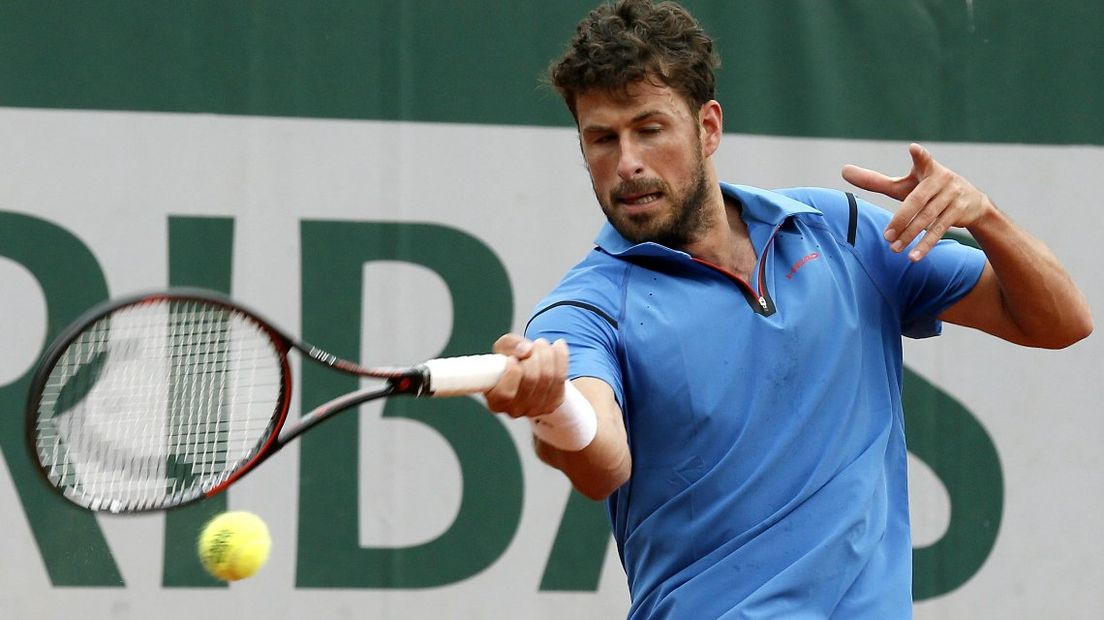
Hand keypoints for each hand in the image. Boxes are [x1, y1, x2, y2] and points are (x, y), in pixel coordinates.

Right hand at [484, 334, 567, 418]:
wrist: (528, 370)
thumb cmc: (510, 360)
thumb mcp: (502, 348)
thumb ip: (509, 345)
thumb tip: (526, 350)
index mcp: (496, 401)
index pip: (506, 393)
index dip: (512, 372)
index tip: (513, 358)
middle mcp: (514, 410)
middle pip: (531, 379)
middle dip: (535, 355)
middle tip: (535, 343)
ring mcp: (535, 410)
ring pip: (548, 378)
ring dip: (548, 354)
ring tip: (542, 343)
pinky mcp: (552, 404)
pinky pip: (561, 378)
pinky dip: (561, 358)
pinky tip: (558, 346)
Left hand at [842, 143, 994, 260]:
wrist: (973, 202)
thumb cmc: (928, 190)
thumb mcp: (905, 185)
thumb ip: (876, 181)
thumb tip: (843, 170)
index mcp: (927, 169)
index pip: (923, 160)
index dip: (919, 155)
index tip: (914, 149)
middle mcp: (941, 179)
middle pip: (917, 200)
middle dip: (901, 219)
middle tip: (886, 236)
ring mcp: (953, 196)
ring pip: (928, 217)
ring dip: (910, 234)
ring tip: (893, 248)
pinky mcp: (959, 212)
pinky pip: (940, 230)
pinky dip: (926, 244)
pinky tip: (913, 257)